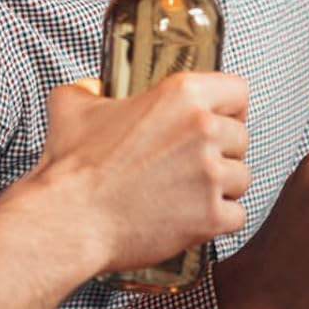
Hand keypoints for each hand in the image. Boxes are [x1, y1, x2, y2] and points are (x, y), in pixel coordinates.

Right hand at [37, 72, 250, 274]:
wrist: (67, 222)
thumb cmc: (73, 169)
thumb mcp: (73, 108)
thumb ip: (89, 89)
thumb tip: (93, 87)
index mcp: (181, 95)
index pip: (238, 91)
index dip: (229, 108)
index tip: (220, 120)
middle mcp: (203, 129)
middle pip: (241, 137)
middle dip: (222, 152)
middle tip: (191, 165)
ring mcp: (210, 174)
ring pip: (242, 177)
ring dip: (221, 187)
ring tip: (188, 193)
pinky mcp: (211, 216)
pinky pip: (236, 216)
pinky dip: (217, 221)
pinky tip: (190, 218)